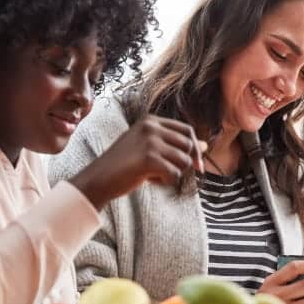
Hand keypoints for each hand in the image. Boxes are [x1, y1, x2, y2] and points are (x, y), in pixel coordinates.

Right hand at [70, 115, 205, 209]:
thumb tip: (205, 145)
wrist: (98, 178)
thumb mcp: (149, 148)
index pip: (187, 130)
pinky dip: (166, 182)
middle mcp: (151, 127)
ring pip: (184, 161)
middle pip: (188, 145)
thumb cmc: (124, 165)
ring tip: (154, 175)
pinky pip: (174, 174)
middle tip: (168, 173)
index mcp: (151, 121)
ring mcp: (150, 141)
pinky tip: (150, 181)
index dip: (195, 148)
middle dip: (184, 164)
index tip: (197, 165)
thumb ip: (173, 144)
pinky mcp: (149, 158)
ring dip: (174, 173)